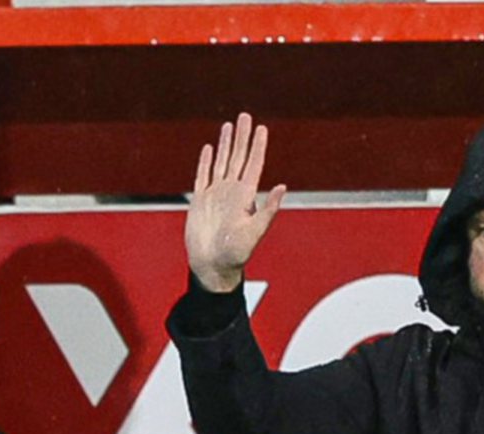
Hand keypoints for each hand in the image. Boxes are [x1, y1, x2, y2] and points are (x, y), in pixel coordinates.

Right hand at [185, 112, 287, 293]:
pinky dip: (206, 161)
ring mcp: (216, 196)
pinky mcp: (200, 201)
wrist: (212, 267)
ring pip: (221, 163)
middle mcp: (232, 193)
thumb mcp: (254, 232)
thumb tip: (283, 186)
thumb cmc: (235, 254)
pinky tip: (209, 149)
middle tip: (245, 116)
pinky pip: (203, 175)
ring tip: (229, 126)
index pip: (253, 165)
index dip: (257, 146)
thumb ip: (269, 210)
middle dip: (242, 137)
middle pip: (238, 158)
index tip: (262, 128)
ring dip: (225, 144)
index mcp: (245, 197)